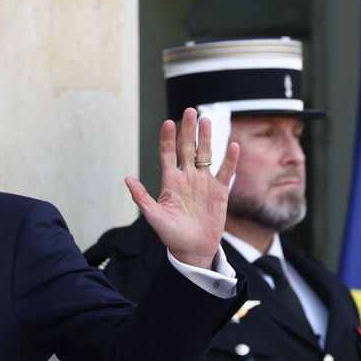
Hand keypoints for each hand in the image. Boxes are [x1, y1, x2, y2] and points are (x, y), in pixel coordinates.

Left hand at [124, 107, 239, 268]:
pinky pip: (225, 172)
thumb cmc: (171, 235)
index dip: (167, 139)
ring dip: (207, 138)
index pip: (168, 154)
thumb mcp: (154, 217)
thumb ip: (142, 198)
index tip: (167, 123)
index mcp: (170, 181)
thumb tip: (127, 179)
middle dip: (188, 130)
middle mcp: (187, 177)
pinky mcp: (219, 191)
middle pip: (187, 148)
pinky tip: (233, 145)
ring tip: (207, 120)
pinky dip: (230, 160)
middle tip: (190, 111)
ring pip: (206, 155)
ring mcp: (203, 182)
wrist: (192, 249)